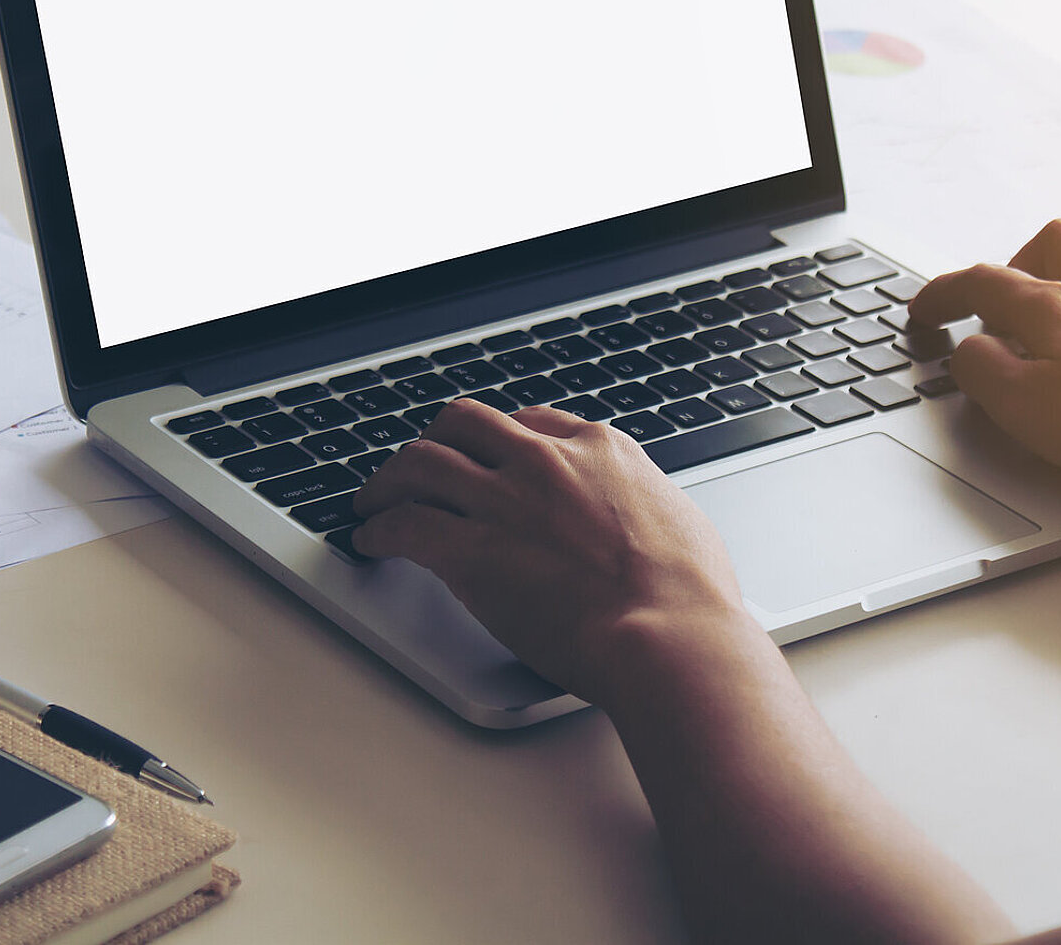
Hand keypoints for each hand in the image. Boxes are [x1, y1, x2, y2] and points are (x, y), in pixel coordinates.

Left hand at [350, 399, 751, 703]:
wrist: (671, 637)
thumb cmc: (689, 597)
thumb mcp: (676, 517)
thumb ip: (638, 503)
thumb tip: (634, 514)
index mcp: (599, 449)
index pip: (530, 422)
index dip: (497, 438)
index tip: (484, 454)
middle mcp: (544, 461)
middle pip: (464, 423)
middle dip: (434, 441)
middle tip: (417, 466)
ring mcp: (505, 500)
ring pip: (420, 463)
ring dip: (388, 480)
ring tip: (374, 500)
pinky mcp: (471, 550)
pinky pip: (404, 526)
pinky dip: (379, 530)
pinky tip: (372, 541)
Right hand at [909, 218, 1060, 494]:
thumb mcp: (1023, 407)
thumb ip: (980, 371)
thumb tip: (968, 351)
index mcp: (1052, 306)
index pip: (981, 281)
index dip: (943, 294)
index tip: (924, 310)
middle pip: (1051, 241)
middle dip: (1016, 264)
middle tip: (1001, 308)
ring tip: (1055, 303)